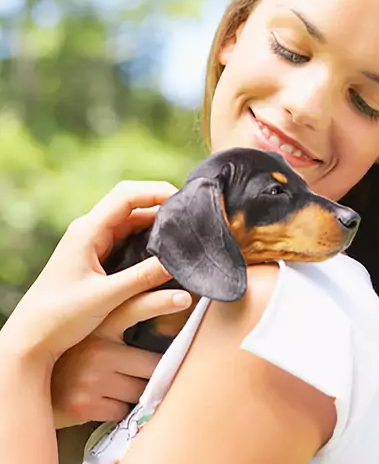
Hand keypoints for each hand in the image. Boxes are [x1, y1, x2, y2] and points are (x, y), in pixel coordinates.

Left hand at [0, 181, 184, 370]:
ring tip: (185, 231)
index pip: (126, 195)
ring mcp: (93, 243)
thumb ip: (144, 277)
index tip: (185, 202)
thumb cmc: (60, 317)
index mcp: (87, 230)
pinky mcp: (97, 258)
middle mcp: (90, 230)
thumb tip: (180, 261)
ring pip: (132, 221)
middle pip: (132, 203)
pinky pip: (129, 238)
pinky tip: (167, 250)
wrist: (31, 341)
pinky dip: (149, 239)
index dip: (157, 192)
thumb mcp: (107, 296)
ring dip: (157, 223)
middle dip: (162, 204)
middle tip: (192, 215)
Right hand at [52, 287, 191, 427]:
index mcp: (102, 324)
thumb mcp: (97, 328)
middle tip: (130, 368)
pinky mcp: (85, 404)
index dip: (161, 301)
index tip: (185, 297)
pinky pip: (122, 409)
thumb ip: (126, 318)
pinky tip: (99, 397)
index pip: (137, 308)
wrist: (36, 382)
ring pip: (140, 390)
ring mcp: (91, 378)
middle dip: (148, 371)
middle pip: (152, 365)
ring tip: (111, 381)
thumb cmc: (77, 352)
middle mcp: (97, 349)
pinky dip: (116, 407)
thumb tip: (171, 309)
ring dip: (132, 391)